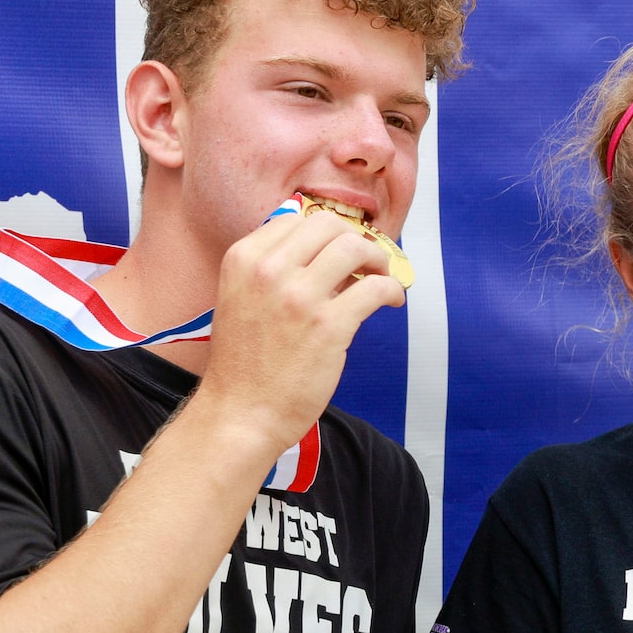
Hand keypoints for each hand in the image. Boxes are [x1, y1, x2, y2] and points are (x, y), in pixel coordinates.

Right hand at [196, 207, 404, 457]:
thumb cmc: (245, 363)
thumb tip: (320, 242)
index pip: (297, 219)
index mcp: (243, 259)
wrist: (241, 413)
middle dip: (354, 239)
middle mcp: (268, 270)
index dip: (325, 234)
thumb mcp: (240, 297)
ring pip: (355, 247)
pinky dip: (392, 290)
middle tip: (366, 262)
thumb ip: (272, 267)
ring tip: (380, 278)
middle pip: (329, 225)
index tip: (338, 253)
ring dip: (378, 259)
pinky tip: (391, 302)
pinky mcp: (330, 326)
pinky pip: (376, 288)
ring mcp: (300, 297)